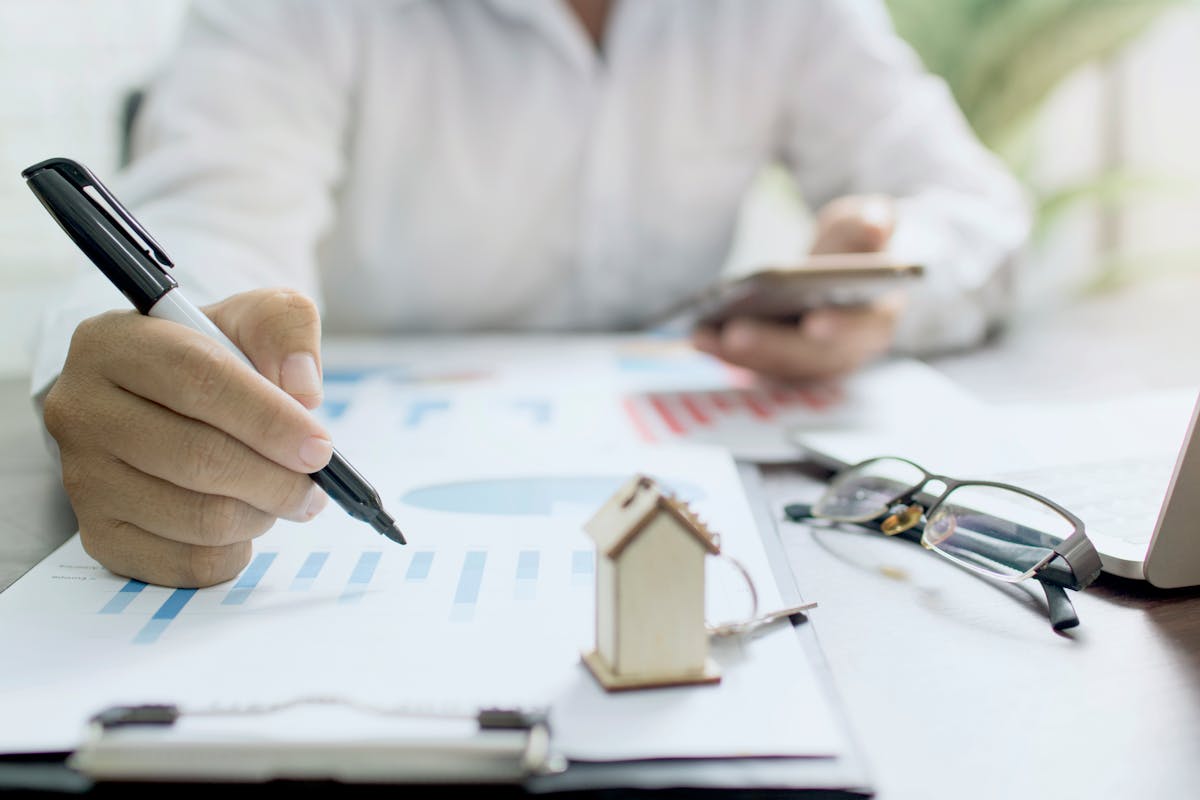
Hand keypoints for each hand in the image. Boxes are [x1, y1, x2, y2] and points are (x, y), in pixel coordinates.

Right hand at [43, 289, 331, 587]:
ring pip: (195, 517)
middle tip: (315, 486)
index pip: (199, 381)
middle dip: (275, 479)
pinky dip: (234, 550)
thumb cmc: (212, 357)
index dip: (269, 419)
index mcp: (113, 343)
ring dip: (259, 515)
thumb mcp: (251, 317)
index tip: (320, 448)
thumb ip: (284, 329)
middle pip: (198, 458)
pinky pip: (184, 563)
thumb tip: (303, 386)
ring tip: (280, 495)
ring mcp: (83, 478)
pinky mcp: (99, 535)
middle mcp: (82, 410)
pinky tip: (246, 521)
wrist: (160, 402)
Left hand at [693, 194, 903, 381]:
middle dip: (772, 345)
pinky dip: (725, 354)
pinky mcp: (780, 369)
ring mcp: (810, 366)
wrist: (836, 274)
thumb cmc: (851, 250)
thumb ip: (866, 225)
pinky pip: (752, 367)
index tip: (816, 321)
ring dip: (739, 355)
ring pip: (776, 368)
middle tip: (737, 332)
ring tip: (703, 334)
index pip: (862, 328)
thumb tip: (876, 223)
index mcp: (875, 318)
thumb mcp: (861, 228)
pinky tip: (698, 335)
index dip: (841, 327)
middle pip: (810, 357)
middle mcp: (845, 353)